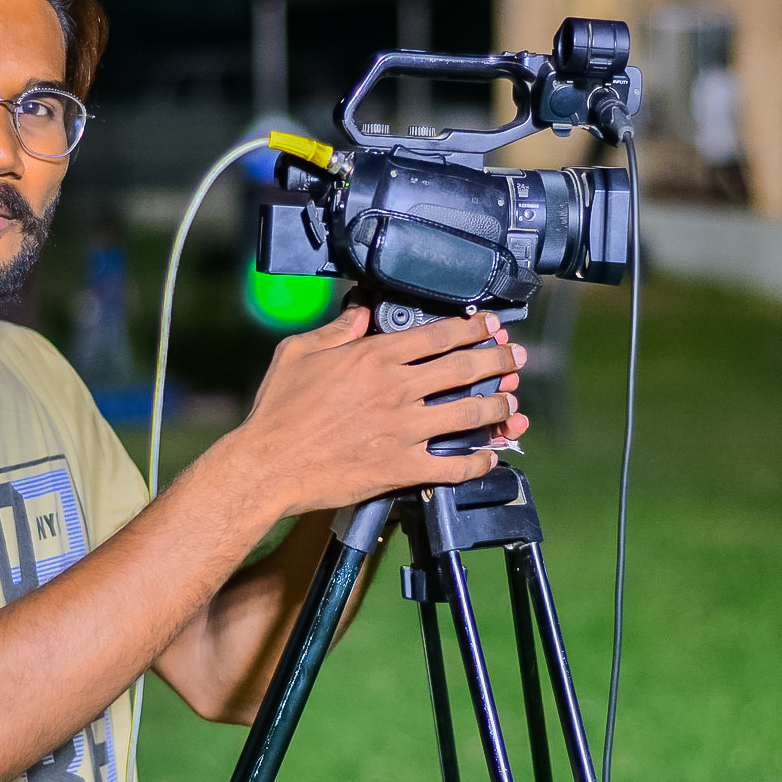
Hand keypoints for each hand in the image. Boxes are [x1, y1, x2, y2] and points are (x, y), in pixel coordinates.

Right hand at [216, 305, 529, 517]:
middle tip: (515, 359)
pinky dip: (478, 461)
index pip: (439, 335)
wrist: (267, 466)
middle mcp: (396, 390)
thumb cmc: (277, 411)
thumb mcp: (299, 353)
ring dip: (499, 408)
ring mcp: (403, 430)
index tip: (489, 327)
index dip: (473, 328)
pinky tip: (489, 456)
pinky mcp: (401, 467)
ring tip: (513, 406)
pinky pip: (453, 465)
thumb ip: (336, 330)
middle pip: (465, 368)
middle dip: (498, 360)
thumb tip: (360, 313)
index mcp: (374, 357)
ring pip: (469, 414)